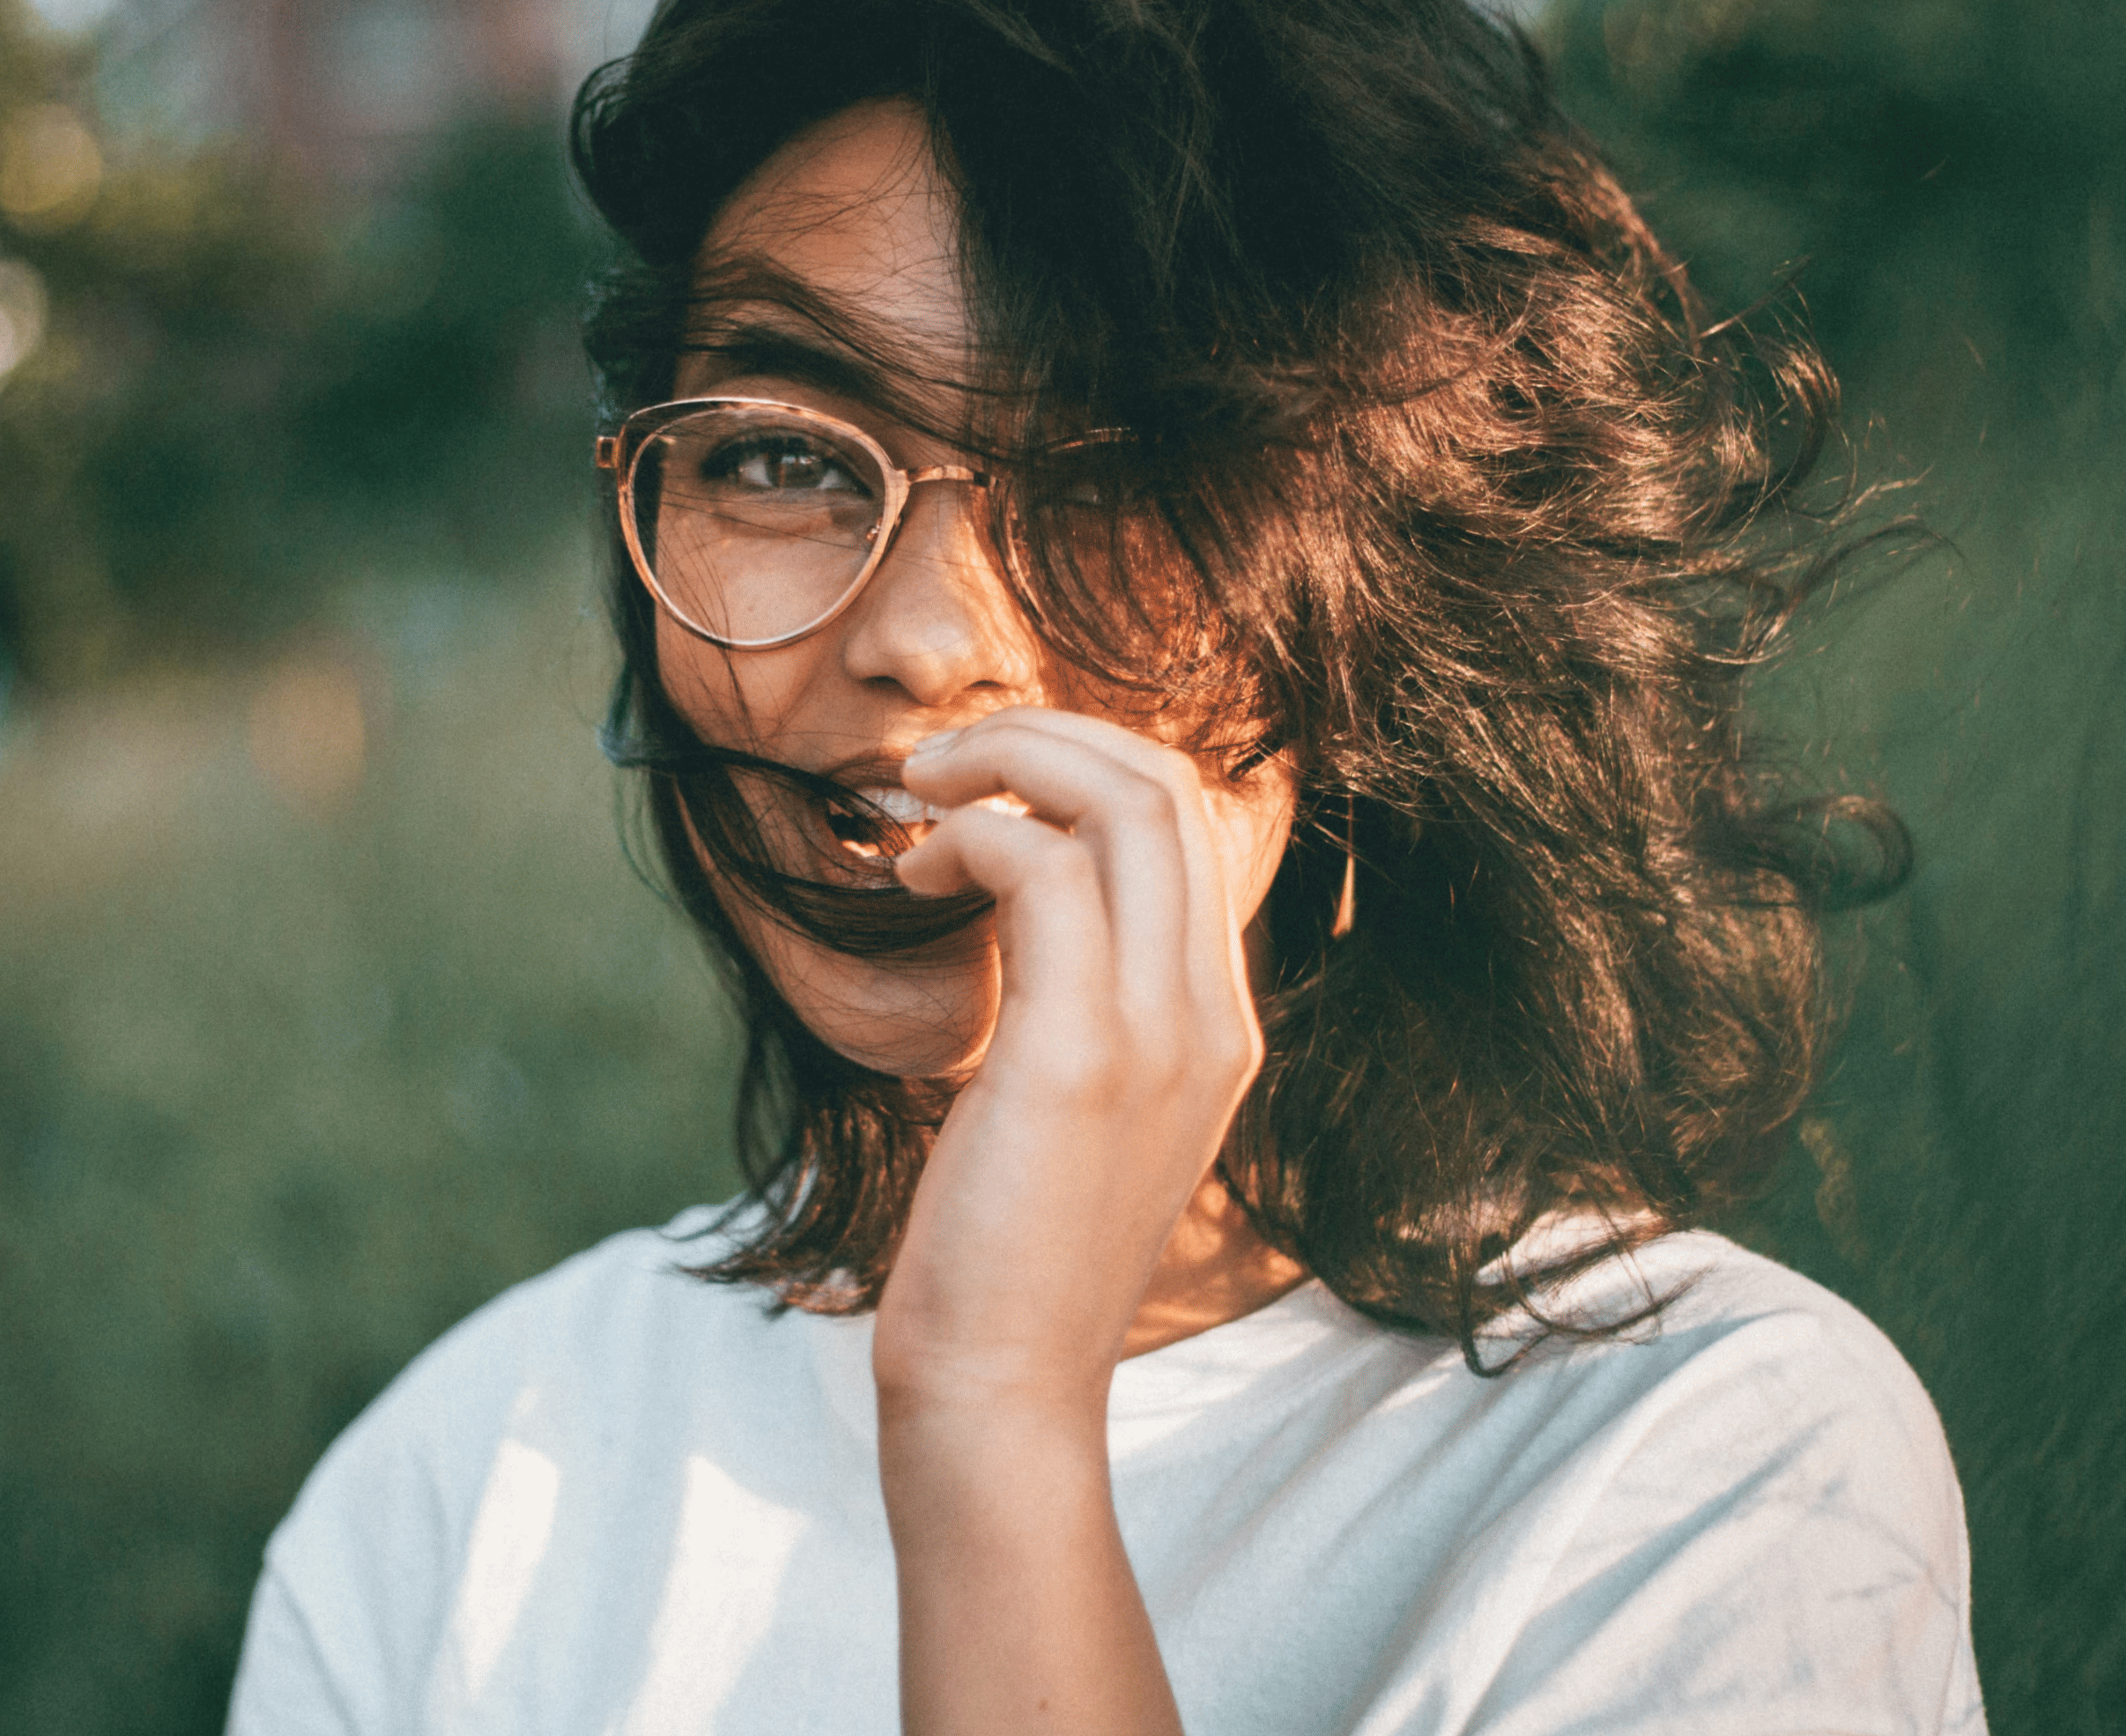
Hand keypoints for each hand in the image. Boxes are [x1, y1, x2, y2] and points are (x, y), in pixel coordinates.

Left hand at [872, 704, 1276, 1735]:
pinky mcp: (1081, 1055)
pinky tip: (906, 874)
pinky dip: (972, 833)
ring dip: (1005, 762)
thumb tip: (1024, 911)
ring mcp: (1161, 1032)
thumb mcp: (1072, 1113)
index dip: (1087, 766)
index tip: (984, 786)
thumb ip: (1078, 1011)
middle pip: (1171, 786)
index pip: (1192, 825)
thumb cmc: (1006, 1256)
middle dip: (1045, 735)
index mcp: (1219, 1026)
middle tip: (937, 764)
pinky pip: (1042, 870)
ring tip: (917, 796)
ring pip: (1124, 801)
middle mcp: (1213, 1017)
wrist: (1002, 1390)